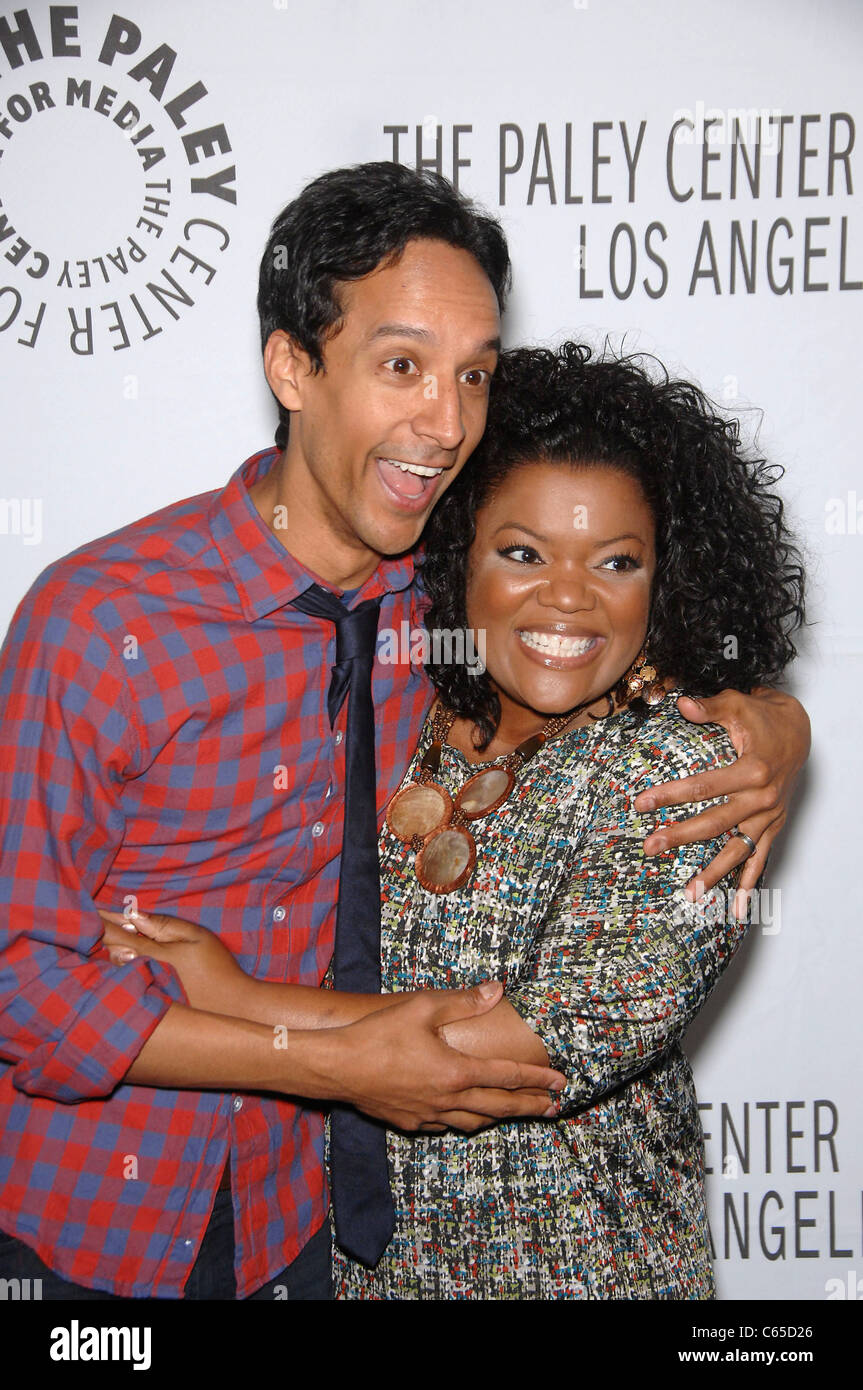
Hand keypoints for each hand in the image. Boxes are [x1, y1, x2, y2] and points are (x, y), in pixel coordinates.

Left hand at [98, 909, 250, 1015]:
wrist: (231, 1008)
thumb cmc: (217, 968)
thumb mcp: (197, 937)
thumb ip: (164, 925)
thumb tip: (133, 917)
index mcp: (152, 955)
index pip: (116, 934)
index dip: (99, 921)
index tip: (83, 909)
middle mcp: (140, 974)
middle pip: (107, 952)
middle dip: (94, 937)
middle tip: (79, 922)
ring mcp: (141, 992)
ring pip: (111, 970)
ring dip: (101, 954)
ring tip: (90, 941)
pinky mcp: (146, 1004)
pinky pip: (120, 985)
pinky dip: (111, 972)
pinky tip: (110, 964)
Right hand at [325, 983, 565, 1133]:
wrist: (336, 1067)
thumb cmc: (378, 1034)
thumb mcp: (422, 1007)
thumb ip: (463, 1001)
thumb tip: (497, 989)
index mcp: (457, 1072)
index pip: (509, 1078)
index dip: (538, 1079)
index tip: (560, 1083)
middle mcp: (448, 1099)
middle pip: (499, 1107)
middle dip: (529, 1107)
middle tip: (552, 1108)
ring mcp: (428, 1115)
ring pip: (474, 1121)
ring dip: (499, 1117)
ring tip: (514, 1113)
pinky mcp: (409, 1122)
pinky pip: (446, 1126)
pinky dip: (464, 1120)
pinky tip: (463, 1116)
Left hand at [634, 688, 809, 918]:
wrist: (799, 731)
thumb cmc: (763, 716)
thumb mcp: (737, 703)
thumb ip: (709, 707)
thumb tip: (682, 704)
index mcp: (753, 769)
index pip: (703, 786)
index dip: (670, 794)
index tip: (641, 803)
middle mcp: (763, 797)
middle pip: (716, 822)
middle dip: (681, 836)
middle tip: (650, 846)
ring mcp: (770, 815)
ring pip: (738, 850)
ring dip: (714, 873)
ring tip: (689, 895)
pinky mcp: (774, 825)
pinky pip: (761, 858)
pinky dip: (750, 884)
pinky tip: (739, 909)